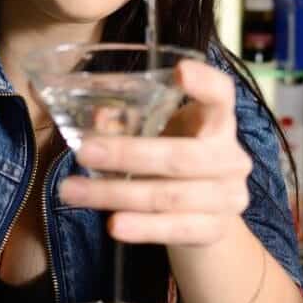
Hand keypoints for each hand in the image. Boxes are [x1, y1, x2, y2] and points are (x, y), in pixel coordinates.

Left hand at [58, 60, 252, 247]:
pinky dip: (142, 228)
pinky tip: (113, 225)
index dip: (205, 83)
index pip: (222, 96)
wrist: (210, 218)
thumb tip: (95, 120)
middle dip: (127, 154)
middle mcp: (230, 157)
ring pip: (169, 196)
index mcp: (218, 122)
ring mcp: (228, 197)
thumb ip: (132, 124)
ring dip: (116, 194)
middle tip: (83, 152)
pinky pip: (175, 228)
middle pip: (181, 156)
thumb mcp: (161, 136)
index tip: (180, 71)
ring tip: (72, 191)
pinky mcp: (215, 230)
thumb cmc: (178, 161)